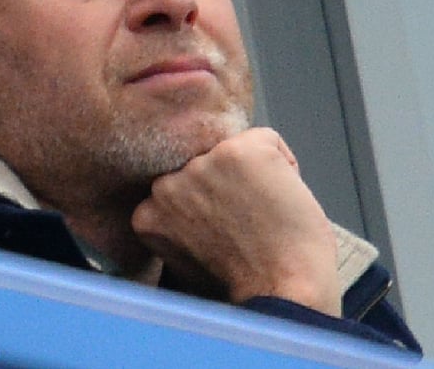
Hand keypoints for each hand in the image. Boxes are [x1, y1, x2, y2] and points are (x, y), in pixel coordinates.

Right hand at [130, 127, 341, 315]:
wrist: (281, 293)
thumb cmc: (246, 285)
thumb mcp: (189, 257)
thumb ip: (180, 222)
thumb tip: (197, 200)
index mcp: (149, 212)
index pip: (181, 185)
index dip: (213, 207)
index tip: (228, 231)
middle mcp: (167, 184)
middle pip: (205, 166)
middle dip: (228, 187)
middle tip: (248, 225)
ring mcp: (202, 165)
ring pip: (234, 151)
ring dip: (253, 175)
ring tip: (264, 216)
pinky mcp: (239, 151)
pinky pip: (268, 141)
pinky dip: (285, 165)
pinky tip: (283, 201)